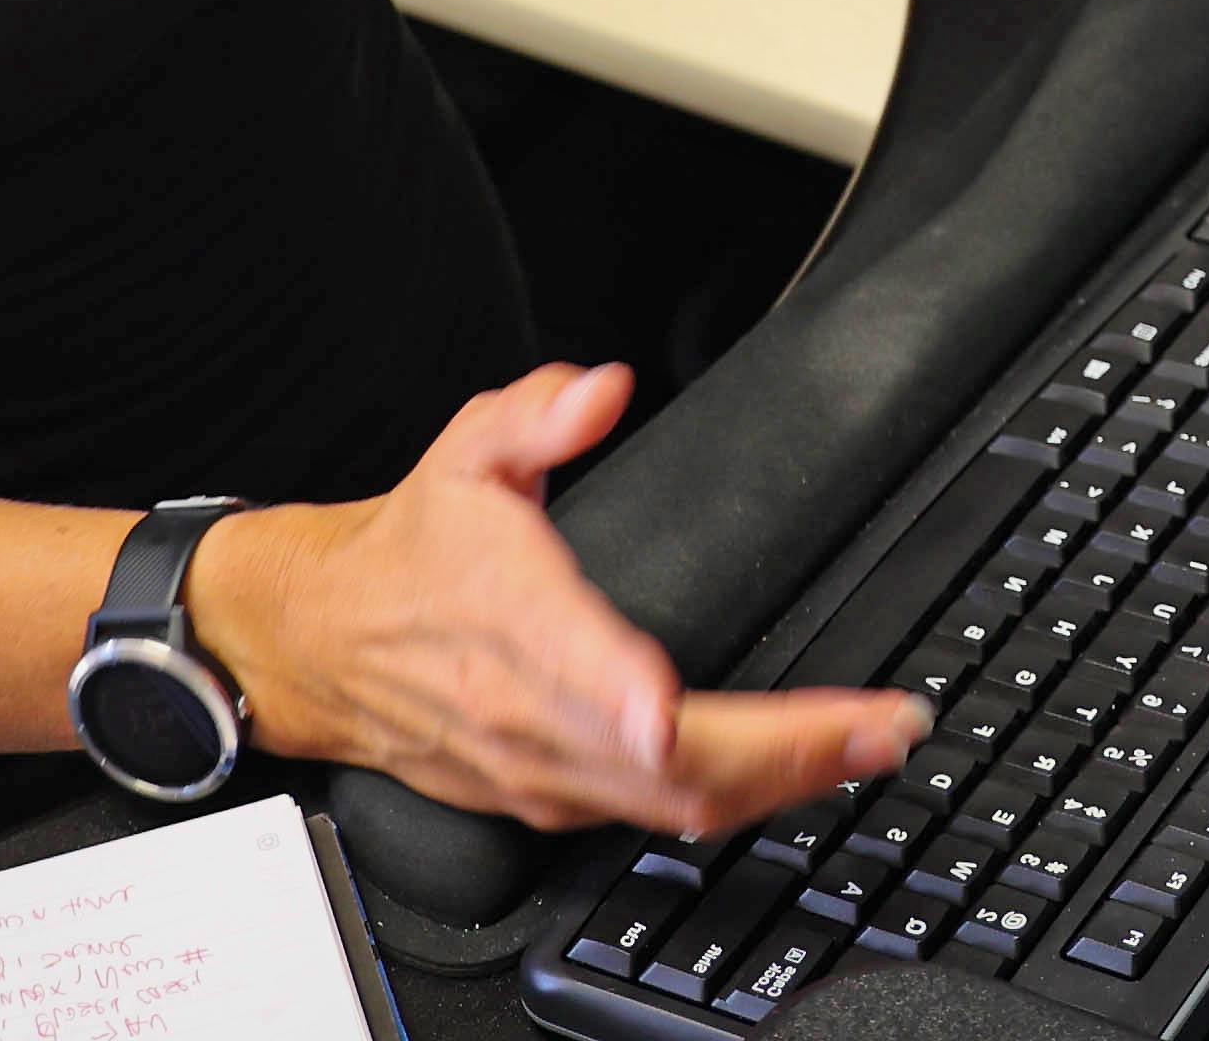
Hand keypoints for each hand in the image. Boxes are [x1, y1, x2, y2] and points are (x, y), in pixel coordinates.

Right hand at [182, 364, 923, 840]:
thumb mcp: (464, 450)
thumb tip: (596, 389)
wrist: (324, 645)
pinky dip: (736, 801)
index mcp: (512, 622)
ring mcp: (544, 773)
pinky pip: (659, 818)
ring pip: (675, 805)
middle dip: (788, 751)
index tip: (671, 707)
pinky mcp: (552, 804)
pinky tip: (798, 774)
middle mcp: (530, 716)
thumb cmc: (408, 553)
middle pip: (667, 761)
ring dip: (783, 783)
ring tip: (872, 747)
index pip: (577, 671)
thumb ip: (535, 411)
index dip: (629, 696)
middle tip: (884, 726)